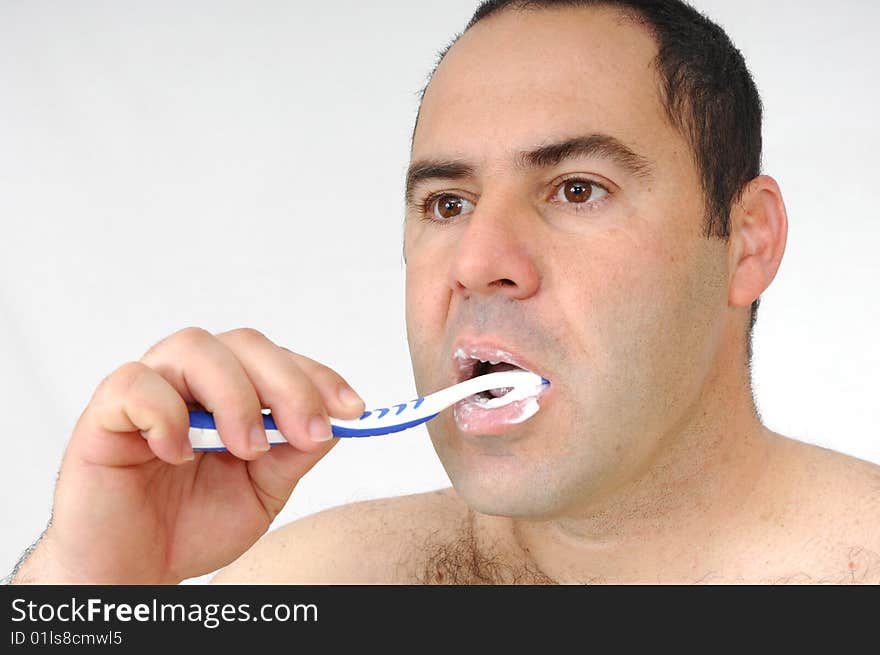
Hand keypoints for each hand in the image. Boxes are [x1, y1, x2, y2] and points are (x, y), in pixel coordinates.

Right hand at [13, 327, 364, 583]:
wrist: (135, 568)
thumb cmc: (191, 524)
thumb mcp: (262, 492)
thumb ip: (293, 454)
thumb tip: (334, 422)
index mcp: (231, 392)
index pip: (279, 360)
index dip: (319, 378)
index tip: (352, 410)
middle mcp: (192, 380)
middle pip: (245, 343)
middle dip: (288, 385)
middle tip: (305, 434)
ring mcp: (148, 390)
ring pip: (195, 347)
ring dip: (235, 396)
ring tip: (246, 449)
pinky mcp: (105, 413)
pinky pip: (135, 384)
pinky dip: (166, 414)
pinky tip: (178, 454)